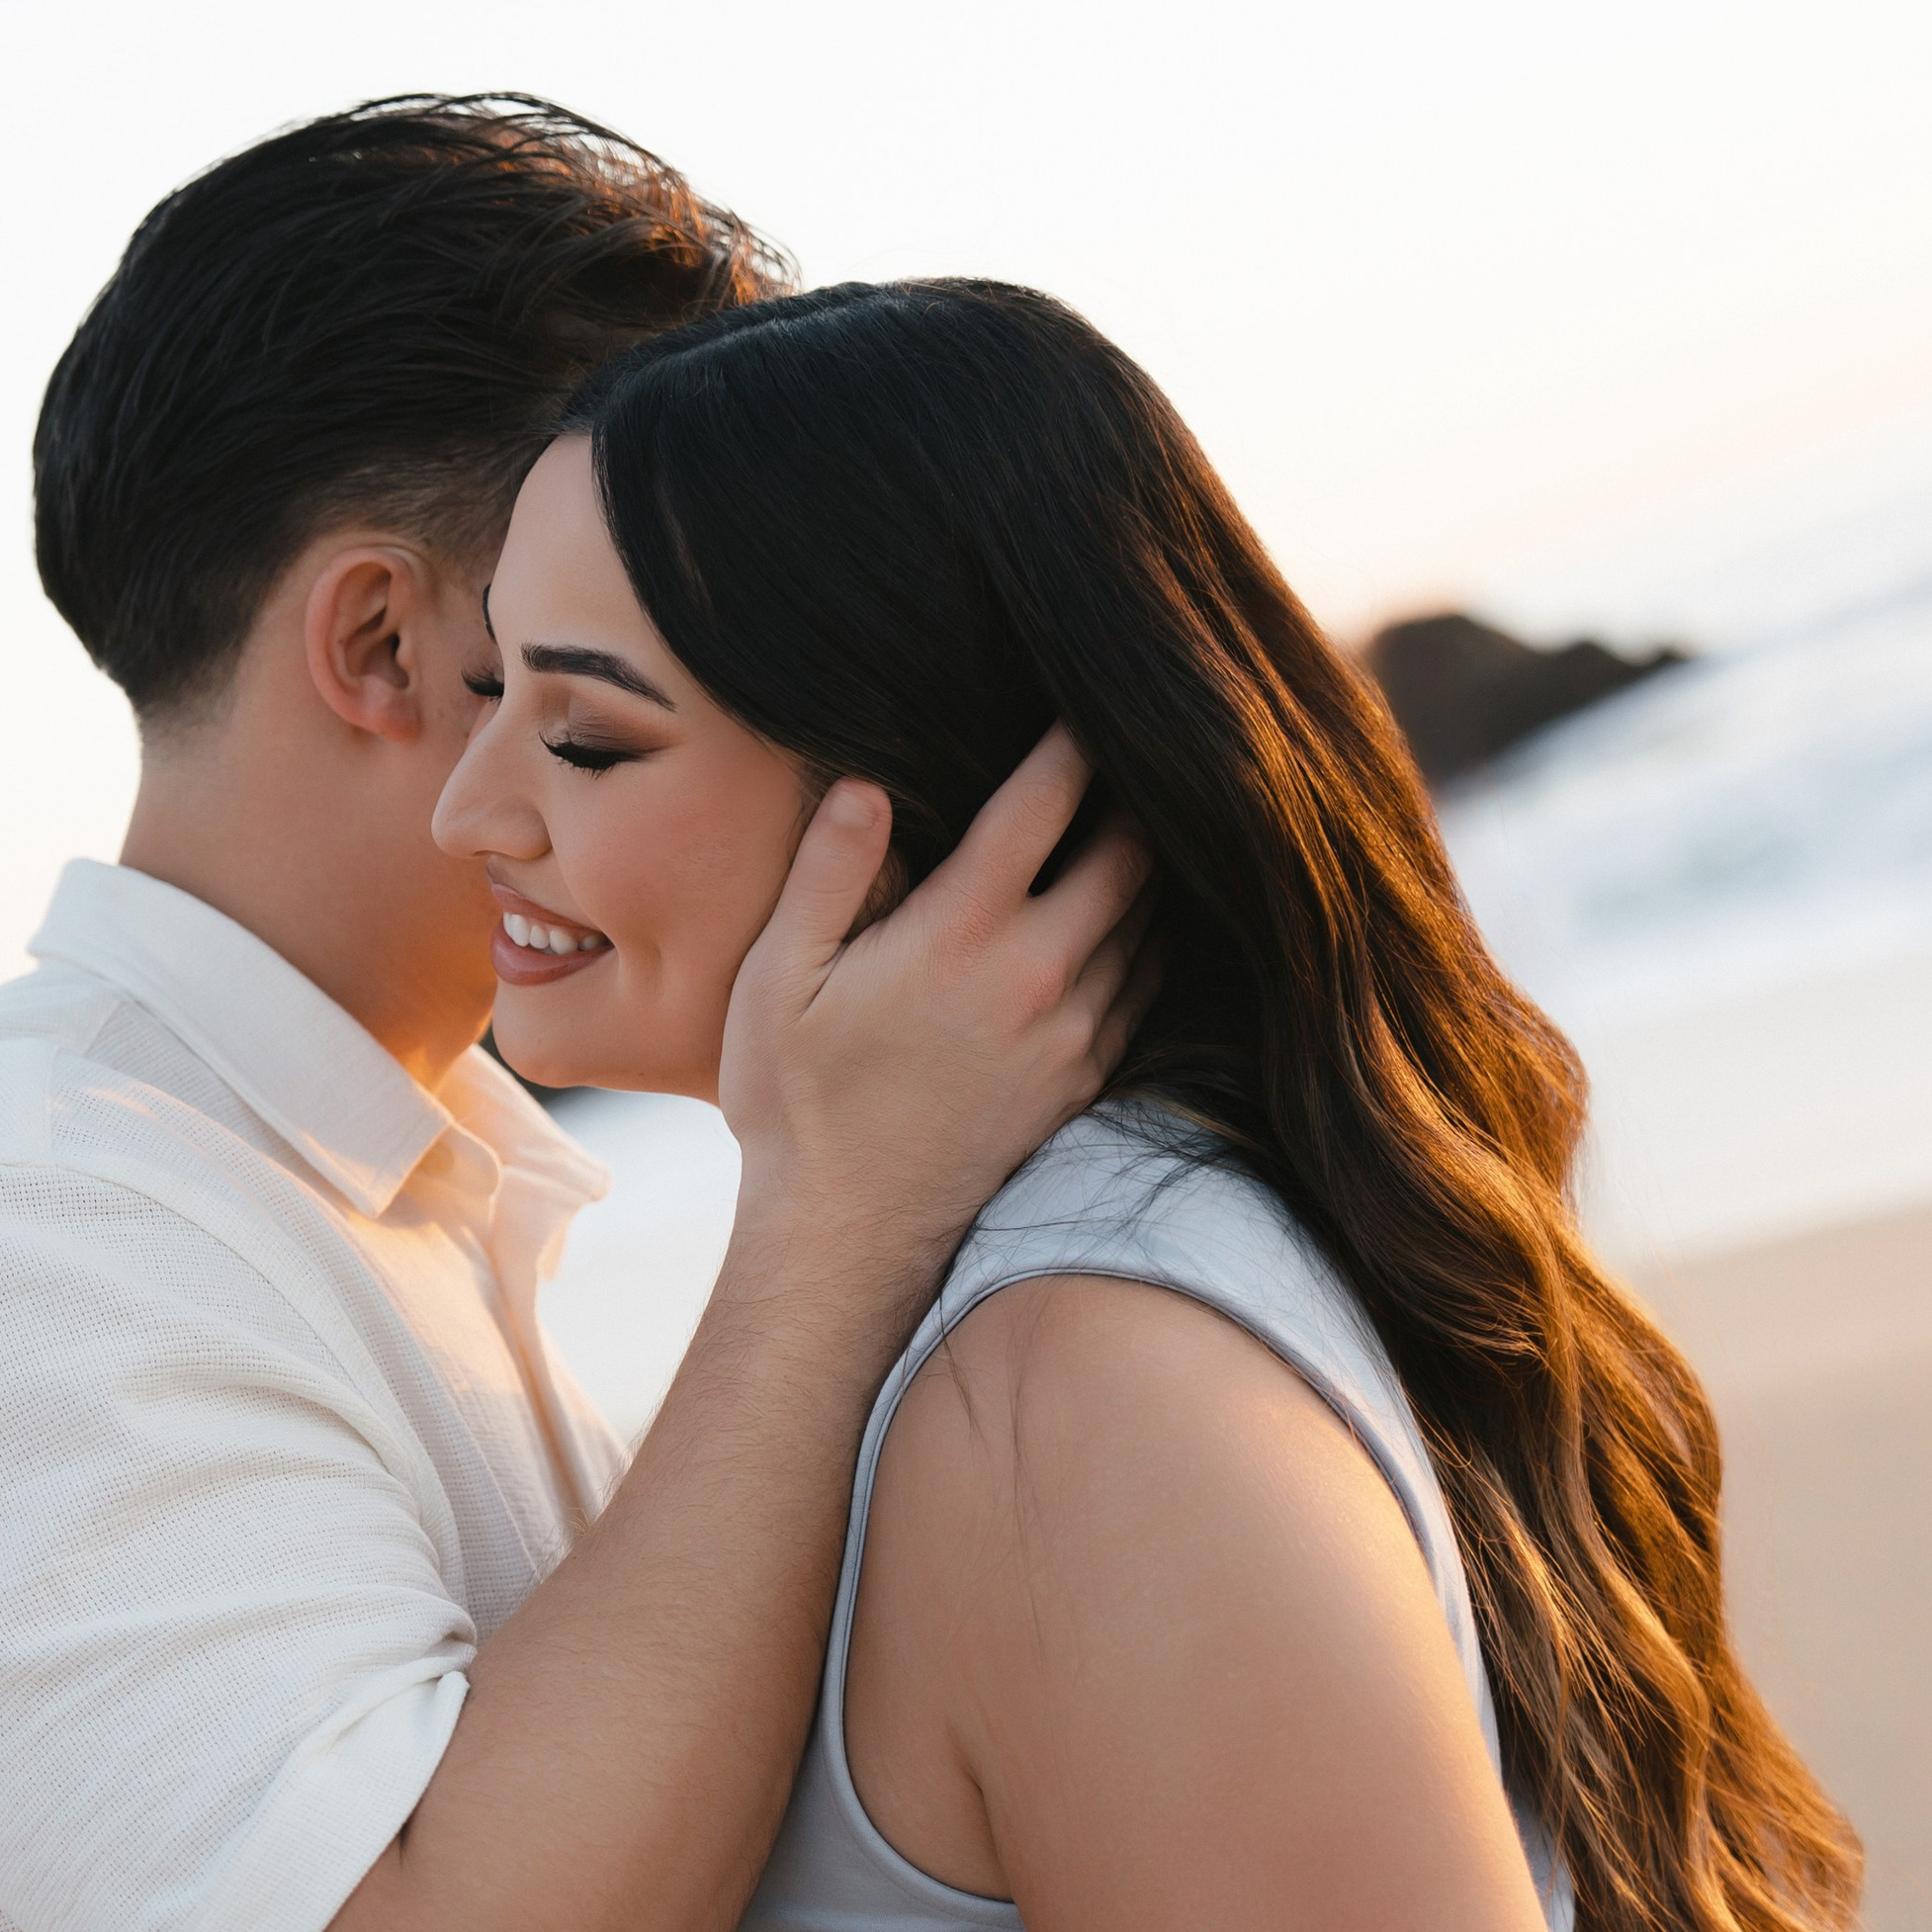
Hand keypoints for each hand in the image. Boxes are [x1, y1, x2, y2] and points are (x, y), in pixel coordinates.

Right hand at [718, 729, 1150, 1308]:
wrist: (848, 1237)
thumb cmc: (798, 1104)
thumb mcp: (777, 981)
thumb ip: (828, 875)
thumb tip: (864, 784)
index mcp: (961, 933)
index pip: (1044, 804)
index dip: (1073, 740)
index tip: (1087, 694)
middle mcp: (1036, 974)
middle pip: (1129, 854)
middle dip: (1137, 793)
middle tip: (1141, 742)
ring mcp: (1073, 1032)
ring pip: (1151, 921)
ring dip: (1153, 865)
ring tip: (1152, 814)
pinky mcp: (1084, 1079)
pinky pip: (1147, 987)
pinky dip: (1153, 938)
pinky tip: (1141, 914)